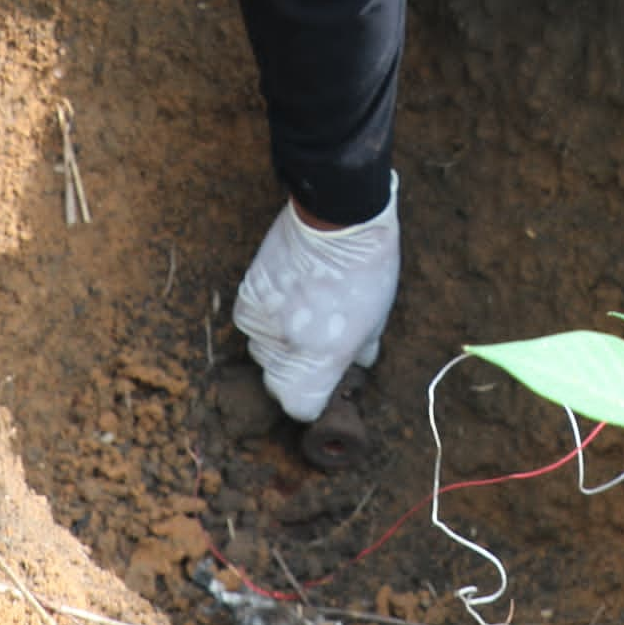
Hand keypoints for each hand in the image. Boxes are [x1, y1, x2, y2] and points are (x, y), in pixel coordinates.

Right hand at [232, 180, 398, 424]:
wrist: (338, 218)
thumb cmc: (368, 269)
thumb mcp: (377, 319)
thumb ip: (360, 352)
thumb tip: (356, 367)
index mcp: (322, 358)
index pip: (300, 406)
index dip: (311, 400)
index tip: (321, 386)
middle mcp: (287, 346)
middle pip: (276, 383)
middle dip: (294, 372)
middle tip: (315, 345)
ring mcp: (264, 320)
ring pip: (261, 352)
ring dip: (278, 343)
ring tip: (302, 311)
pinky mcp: (247, 294)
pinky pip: (249, 322)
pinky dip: (265, 317)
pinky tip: (284, 297)